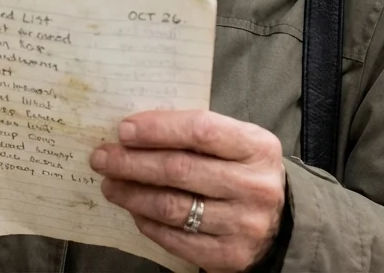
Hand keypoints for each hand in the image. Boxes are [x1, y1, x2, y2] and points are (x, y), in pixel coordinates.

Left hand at [90, 110, 285, 272]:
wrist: (280, 223)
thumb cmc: (243, 171)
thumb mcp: (235, 144)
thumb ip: (195, 135)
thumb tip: (133, 132)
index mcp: (257, 147)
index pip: (200, 130)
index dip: (157, 129)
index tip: (123, 130)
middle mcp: (254, 186)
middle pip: (179, 170)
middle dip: (132, 162)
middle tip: (102, 158)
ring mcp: (243, 224)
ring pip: (172, 206)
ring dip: (132, 194)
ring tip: (110, 184)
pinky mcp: (229, 255)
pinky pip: (175, 238)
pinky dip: (147, 222)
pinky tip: (133, 210)